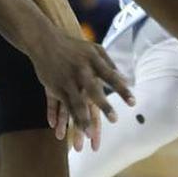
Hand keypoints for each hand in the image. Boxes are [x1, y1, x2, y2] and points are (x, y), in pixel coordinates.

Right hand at [29, 31, 133, 149]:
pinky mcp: (54, 87)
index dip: (122, 90)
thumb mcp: (94, 49)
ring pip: (75, 103)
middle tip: (114, 120)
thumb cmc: (74, 46)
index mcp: (93, 61)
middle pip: (93, 91)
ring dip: (81, 119)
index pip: (111, 77)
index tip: (133, 103)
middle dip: (103, 105)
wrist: (45, 41)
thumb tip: (125, 79)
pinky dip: (61, 119)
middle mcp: (80, 71)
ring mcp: (66, 80)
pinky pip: (60, 106)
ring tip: (89, 135)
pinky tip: (63, 132)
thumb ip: (110, 64)